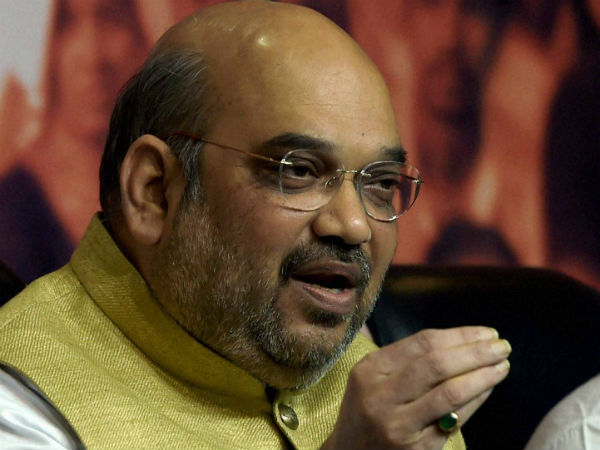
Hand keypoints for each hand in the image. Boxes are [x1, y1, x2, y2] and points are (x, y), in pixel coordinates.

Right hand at [321, 327, 510, 449]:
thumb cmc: (366, 411)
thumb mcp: (372, 379)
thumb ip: (406, 361)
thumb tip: (462, 343)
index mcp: (370, 370)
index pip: (423, 343)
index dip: (459, 336)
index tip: (485, 332)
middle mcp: (381, 396)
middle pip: (437, 364)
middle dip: (475, 352)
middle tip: (502, 345)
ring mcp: (399, 425)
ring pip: (450, 393)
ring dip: (483, 376)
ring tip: (502, 365)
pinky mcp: (418, 449)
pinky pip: (455, 420)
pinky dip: (476, 400)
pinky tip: (488, 388)